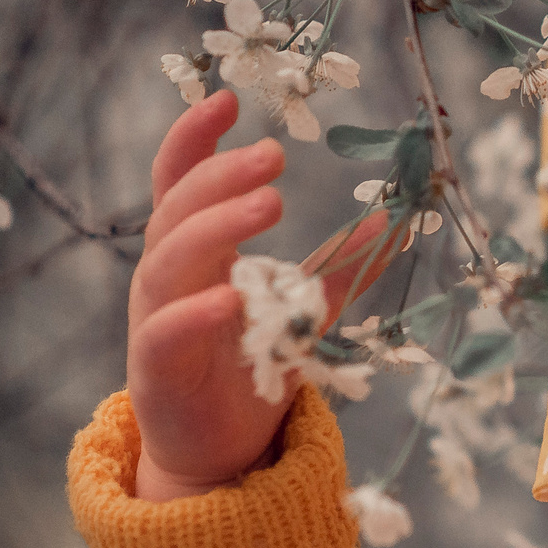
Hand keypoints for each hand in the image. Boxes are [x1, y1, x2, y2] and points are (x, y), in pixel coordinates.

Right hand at [127, 90, 385, 500]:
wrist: (218, 450)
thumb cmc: (252, 366)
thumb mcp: (304, 309)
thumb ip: (340, 266)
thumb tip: (392, 219)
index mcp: (195, 252)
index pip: (180, 182)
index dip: (195, 140)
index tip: (227, 98)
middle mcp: (167, 277)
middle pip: (178, 210)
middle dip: (223, 175)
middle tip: (276, 154)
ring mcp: (155, 320)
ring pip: (168, 260)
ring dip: (216, 226)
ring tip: (271, 203)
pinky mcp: (156, 371)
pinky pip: (163, 332)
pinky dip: (195, 313)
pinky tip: (231, 297)